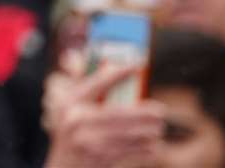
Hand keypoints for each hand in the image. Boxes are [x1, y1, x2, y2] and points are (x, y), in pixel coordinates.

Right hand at [44, 63, 163, 167]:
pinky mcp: (98, 158)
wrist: (64, 167)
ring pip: (127, 134)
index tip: (136, 66)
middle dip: (143, 113)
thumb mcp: (70, 109)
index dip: (117, 73)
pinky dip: (143, 150)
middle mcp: (76, 119)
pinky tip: (153, 148)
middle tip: (161, 112)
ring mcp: (86, 140)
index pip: (96, 83)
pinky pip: (128, 151)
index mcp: (70, 101)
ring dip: (148, 132)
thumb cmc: (72, 134)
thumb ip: (88, 90)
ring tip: (159, 129)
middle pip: (118, 112)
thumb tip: (113, 66)